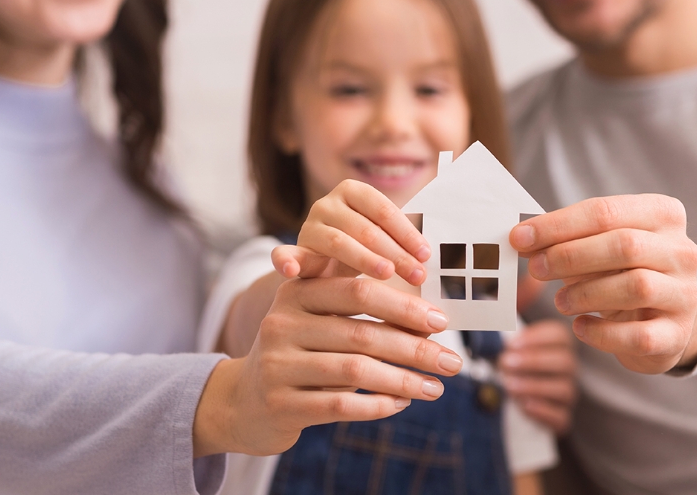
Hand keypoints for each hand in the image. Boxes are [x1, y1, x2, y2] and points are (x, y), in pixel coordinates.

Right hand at [193, 276, 462, 456]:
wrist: (244, 400)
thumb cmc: (299, 350)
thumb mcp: (314, 315)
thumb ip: (357, 302)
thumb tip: (428, 312)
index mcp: (296, 292)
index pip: (357, 291)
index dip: (403, 305)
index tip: (440, 321)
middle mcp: (282, 324)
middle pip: (361, 333)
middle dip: (414, 348)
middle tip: (452, 361)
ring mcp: (278, 365)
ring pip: (355, 371)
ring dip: (404, 380)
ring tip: (436, 388)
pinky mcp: (281, 404)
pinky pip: (340, 405)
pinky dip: (377, 405)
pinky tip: (402, 404)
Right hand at [272, 180, 429, 284]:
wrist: (326, 269)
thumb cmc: (366, 253)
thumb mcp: (387, 242)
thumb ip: (407, 243)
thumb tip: (440, 257)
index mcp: (354, 191)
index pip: (384, 210)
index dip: (407, 232)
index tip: (427, 255)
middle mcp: (328, 204)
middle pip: (365, 227)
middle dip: (395, 253)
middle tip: (417, 275)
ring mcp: (308, 226)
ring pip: (339, 242)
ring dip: (365, 260)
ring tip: (387, 276)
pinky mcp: (293, 251)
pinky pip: (286, 255)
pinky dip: (286, 261)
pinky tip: (292, 272)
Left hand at [499, 320, 576, 434]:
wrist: (515, 392)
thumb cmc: (514, 363)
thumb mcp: (508, 344)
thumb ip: (505, 327)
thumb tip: (493, 313)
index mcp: (559, 345)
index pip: (560, 335)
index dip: (537, 337)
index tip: (511, 343)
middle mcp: (568, 368)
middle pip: (565, 361)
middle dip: (533, 361)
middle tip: (506, 363)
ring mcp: (567, 393)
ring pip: (564, 389)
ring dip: (534, 386)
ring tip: (509, 385)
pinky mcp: (561, 417)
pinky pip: (562, 417)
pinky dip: (542, 411)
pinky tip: (523, 405)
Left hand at [510, 195, 696, 374]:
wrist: (660, 317)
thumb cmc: (619, 272)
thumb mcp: (595, 247)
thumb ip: (563, 240)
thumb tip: (522, 239)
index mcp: (661, 215)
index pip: (605, 211)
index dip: (557, 225)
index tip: (519, 237)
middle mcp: (681, 251)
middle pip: (624, 245)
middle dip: (570, 256)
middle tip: (535, 269)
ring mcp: (684, 294)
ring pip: (636, 287)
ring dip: (585, 294)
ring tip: (559, 302)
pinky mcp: (677, 335)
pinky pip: (638, 335)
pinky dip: (602, 333)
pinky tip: (580, 327)